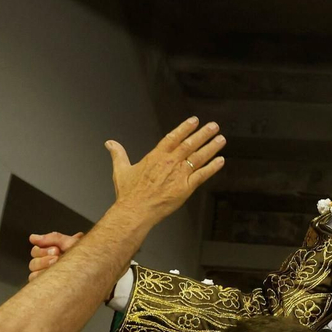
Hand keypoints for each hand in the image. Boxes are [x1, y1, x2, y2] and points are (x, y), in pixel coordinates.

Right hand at [28, 231, 82, 281]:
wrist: (95, 269)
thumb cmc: (86, 257)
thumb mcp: (71, 243)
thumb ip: (52, 238)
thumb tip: (33, 237)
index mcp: (51, 254)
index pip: (35, 251)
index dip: (43, 249)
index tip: (56, 249)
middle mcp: (48, 265)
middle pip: (33, 261)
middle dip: (44, 257)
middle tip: (57, 255)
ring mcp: (48, 277)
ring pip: (34, 271)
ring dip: (44, 265)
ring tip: (58, 263)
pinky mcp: (49, 286)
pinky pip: (37, 281)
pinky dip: (44, 276)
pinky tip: (55, 274)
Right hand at [106, 117, 226, 224]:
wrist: (135, 210)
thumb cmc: (129, 193)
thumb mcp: (121, 170)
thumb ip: (118, 154)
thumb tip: (110, 143)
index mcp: (156, 156)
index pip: (173, 137)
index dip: (185, 128)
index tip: (195, 120)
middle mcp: (170, 162)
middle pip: (190, 144)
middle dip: (203, 134)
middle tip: (214, 126)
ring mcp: (179, 174)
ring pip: (199, 157)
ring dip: (211, 147)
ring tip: (221, 139)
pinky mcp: (186, 187)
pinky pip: (202, 175)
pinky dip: (212, 167)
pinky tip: (221, 160)